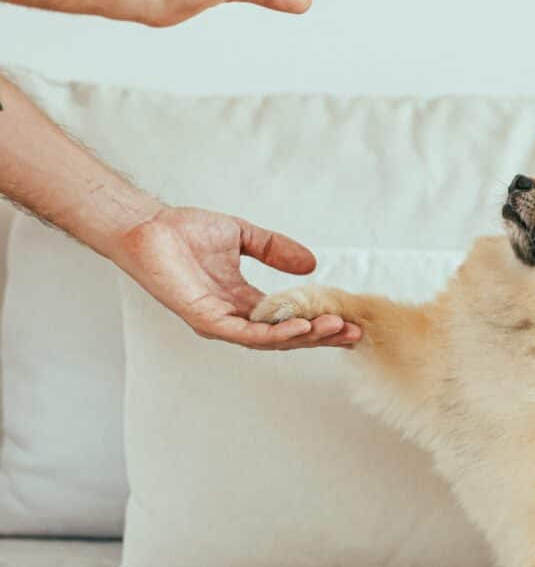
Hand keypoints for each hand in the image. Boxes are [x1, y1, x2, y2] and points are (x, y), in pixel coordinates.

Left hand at [112, 206, 361, 349]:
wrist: (148, 226)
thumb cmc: (185, 231)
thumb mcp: (244, 237)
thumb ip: (276, 250)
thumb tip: (311, 264)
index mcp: (244, 302)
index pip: (289, 320)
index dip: (319, 322)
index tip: (350, 320)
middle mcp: (234, 318)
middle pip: (287, 336)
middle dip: (322, 336)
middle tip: (353, 334)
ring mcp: (220, 322)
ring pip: (271, 340)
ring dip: (306, 337)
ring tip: (335, 329)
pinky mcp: (205, 319)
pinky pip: (246, 334)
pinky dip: (275, 334)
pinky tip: (300, 328)